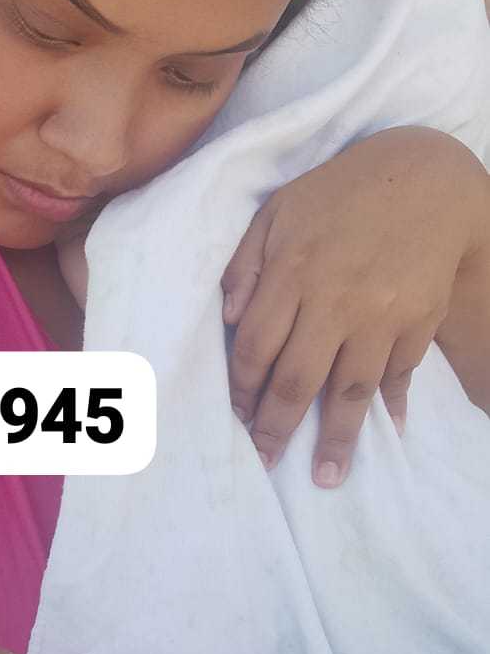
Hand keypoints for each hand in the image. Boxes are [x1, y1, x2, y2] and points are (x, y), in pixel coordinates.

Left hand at [221, 128, 489, 485]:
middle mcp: (335, 301)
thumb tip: (227, 321)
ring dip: (336, 438)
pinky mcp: (417, 321)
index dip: (242, 389)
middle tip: (266, 464)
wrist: (426, 177)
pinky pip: (399, 374)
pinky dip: (390, 405)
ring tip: (326, 476)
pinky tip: (383, 433)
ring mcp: (381, 316)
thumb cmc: (341, 194)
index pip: (256, 347)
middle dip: (277, 429)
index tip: (236, 418)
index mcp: (292, 272)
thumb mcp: (279, 211)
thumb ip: (246, 264)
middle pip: (297, 380)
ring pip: (350, 391)